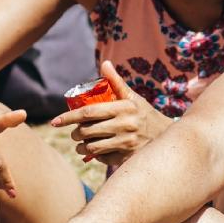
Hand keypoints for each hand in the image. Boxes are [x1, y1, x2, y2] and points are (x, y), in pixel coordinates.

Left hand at [47, 61, 169, 167]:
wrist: (168, 136)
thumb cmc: (145, 114)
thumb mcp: (133, 97)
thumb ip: (116, 82)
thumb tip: (104, 63)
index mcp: (123, 107)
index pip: (88, 112)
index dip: (68, 117)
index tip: (55, 121)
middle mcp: (125, 125)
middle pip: (88, 131)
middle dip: (75, 133)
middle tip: (73, 133)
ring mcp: (126, 142)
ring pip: (93, 147)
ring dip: (81, 147)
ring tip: (80, 144)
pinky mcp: (128, 157)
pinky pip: (104, 158)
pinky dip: (96, 156)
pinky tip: (95, 153)